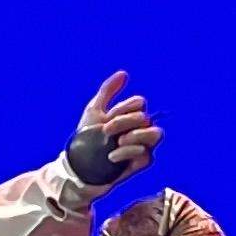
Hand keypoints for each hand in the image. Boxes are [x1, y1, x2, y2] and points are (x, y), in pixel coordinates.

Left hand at [62, 72, 159, 186]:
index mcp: (131, 114)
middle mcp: (141, 128)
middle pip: (145, 117)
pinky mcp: (143, 161)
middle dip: (122, 122)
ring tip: (116, 142)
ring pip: (155, 134)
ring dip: (134, 136)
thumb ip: (108, 90)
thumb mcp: (94, 110)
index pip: (139, 102)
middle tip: (106, 131)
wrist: (80, 163)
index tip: (105, 118)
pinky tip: (111, 156)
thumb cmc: (87, 136)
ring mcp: (144, 145)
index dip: (122, 109)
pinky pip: (145, 153)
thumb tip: (124, 73)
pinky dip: (126, 153)